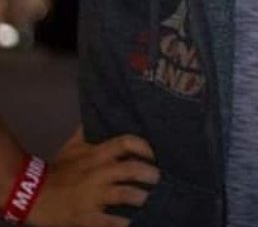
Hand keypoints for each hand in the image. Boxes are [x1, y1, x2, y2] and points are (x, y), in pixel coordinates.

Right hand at [28, 127, 158, 226]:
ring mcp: (93, 196)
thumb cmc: (56, 170)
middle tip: (158, 178)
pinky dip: (124, 222)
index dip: (143, 147)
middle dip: (149, 173)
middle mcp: (98, 173)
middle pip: (131, 169)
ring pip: (125, 194)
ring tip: (151, 199)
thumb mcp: (72, 147)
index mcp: (96, 155)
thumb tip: (98, 112)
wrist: (31, 195)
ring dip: (141, 197)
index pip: (125, 143)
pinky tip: (135, 222)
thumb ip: (88, 132)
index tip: (154, 154)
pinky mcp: (87, 217)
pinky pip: (111, 221)